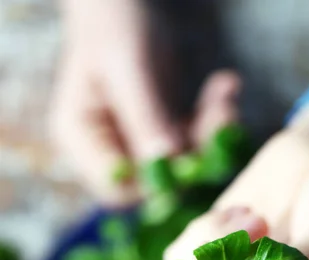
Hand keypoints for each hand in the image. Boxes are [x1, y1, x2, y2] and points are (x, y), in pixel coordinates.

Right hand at [50, 0, 240, 203]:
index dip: (154, 185)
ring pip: (181, 162)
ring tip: (225, 95)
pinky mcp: (160, 132)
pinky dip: (212, 118)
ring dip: (210, 133)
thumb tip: (170, 163)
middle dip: (194, 154)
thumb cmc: (113, 23)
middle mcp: (107, 148)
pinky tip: (225, 86)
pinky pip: (193, 140)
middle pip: (155, 180)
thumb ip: (146, 118)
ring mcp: (135, 142)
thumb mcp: (128, 68)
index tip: (192, 161)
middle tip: (224, 116)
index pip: (116, 187)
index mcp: (81, 138)